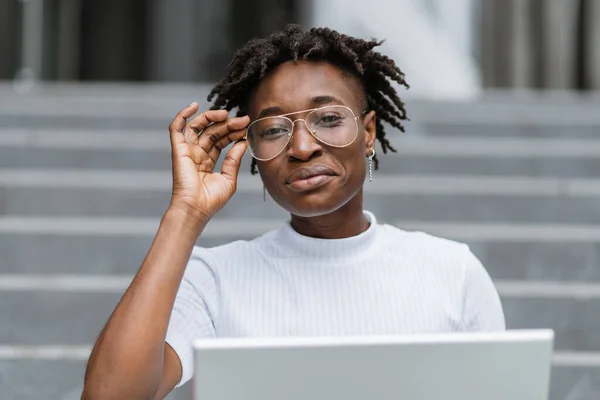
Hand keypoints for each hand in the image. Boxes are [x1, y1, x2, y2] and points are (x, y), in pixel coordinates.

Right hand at [168, 102, 249, 222]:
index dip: (233, 132)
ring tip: (226, 114)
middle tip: (242, 120)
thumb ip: (234, 160)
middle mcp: (197, 154)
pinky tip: (193, 106)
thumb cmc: (211, 200)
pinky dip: (182, 116)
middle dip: (228, 124)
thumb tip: (243, 143)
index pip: (221, 141)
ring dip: (211, 117)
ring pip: (198, 127)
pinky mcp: (178, 150)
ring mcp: (187, 151)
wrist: (196, 209)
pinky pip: (176, 129)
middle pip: (212, 132)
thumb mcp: (229, 178)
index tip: (246, 127)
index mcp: (208, 161)